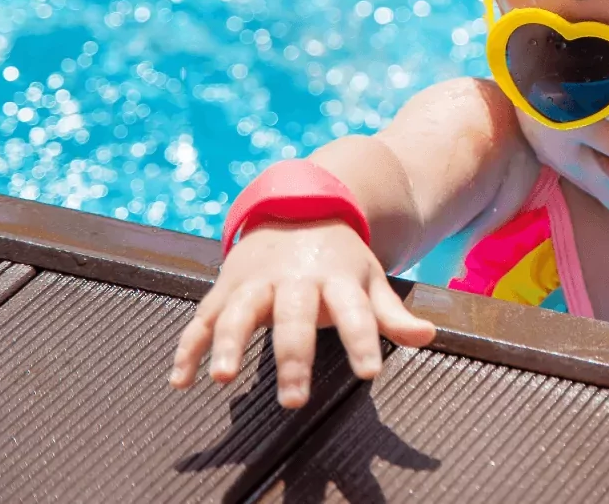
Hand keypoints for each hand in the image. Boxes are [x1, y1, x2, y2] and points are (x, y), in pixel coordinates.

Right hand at [168, 219, 435, 407]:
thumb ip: (391, 314)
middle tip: (294, 399)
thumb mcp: (369, 279)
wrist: (297, 208)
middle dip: (292, 356)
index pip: (356, 312)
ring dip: (228, 343)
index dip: (363, 341)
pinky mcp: (226, 288)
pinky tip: (180, 380)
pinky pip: (202, 318)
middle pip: (294, 318)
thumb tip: (427, 336)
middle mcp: (295, 279)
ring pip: (239, 312)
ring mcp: (256, 282)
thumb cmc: (339, 259)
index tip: (370, 373)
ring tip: (222, 378)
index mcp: (336, 278)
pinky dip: (188, 347)